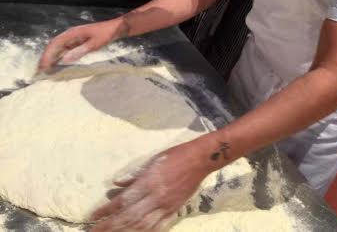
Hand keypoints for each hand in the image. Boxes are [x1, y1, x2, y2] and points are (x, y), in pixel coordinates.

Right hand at [38, 17, 127, 70]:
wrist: (114, 29)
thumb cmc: (105, 34)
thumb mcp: (94, 44)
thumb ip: (80, 51)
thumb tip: (64, 59)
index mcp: (72, 33)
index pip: (55, 44)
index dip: (47, 55)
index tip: (43, 66)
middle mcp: (70, 35)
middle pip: (54, 46)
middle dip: (46, 57)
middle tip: (40, 71)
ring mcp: (73, 38)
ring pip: (58, 48)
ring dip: (51, 58)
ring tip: (45, 70)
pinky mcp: (77, 42)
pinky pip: (65, 50)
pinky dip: (59, 57)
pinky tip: (57, 65)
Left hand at [90, 139, 211, 231]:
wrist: (199, 160)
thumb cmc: (175, 155)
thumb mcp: (153, 160)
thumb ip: (135, 173)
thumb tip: (116, 182)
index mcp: (149, 182)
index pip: (123, 200)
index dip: (107, 210)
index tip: (92, 217)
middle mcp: (156, 197)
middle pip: (129, 217)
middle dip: (110, 227)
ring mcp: (166, 206)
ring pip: (142, 226)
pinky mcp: (174, 211)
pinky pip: (158, 227)